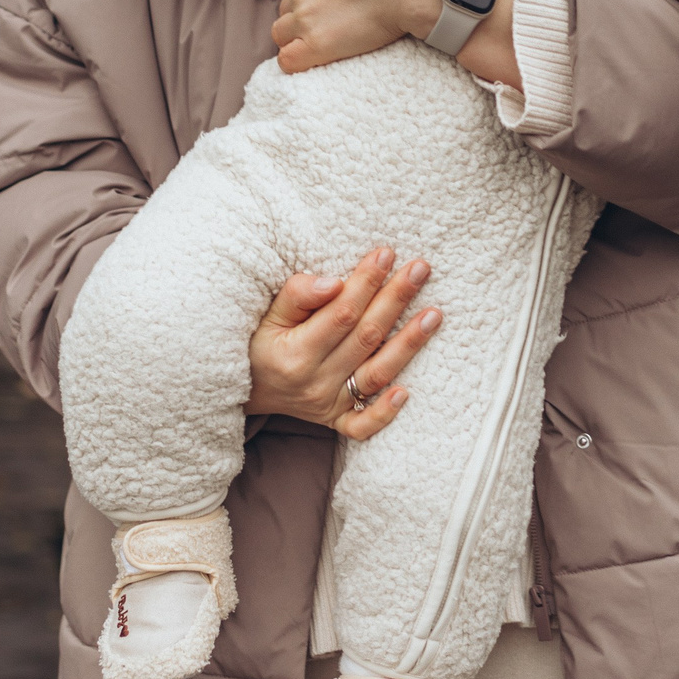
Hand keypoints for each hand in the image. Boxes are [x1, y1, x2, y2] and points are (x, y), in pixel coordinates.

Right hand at [243, 248, 440, 439]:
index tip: (386, 254)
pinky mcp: (337, 420)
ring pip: (376, 373)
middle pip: (366, 337)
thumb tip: (334, 284)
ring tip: (434, 314)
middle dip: (395, 300)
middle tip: (421, 269)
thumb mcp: (267, 313)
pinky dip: (385, 412)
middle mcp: (315, 383)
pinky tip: (407, 391)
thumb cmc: (259, 341)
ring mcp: (328, 405)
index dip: (366, 283)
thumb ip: (297, 295)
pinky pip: (363, 425)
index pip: (342, 313)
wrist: (244, 387)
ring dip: (408, 343)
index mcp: (295, 353)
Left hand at [273, 0, 453, 73]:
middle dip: (305, 11)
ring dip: (297, 36)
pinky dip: (295, 60)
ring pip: (282, 32)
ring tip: (323, 39)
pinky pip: (288, 60)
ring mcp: (306, 18)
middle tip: (334, 16)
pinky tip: (311, 59)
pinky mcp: (316, 45)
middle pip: (289, 5)